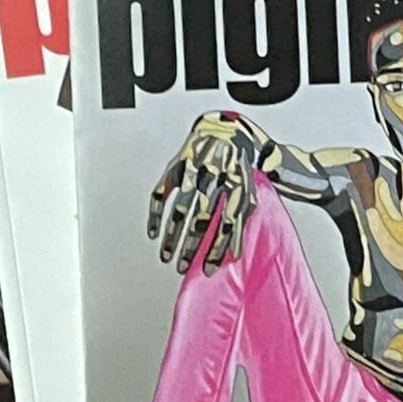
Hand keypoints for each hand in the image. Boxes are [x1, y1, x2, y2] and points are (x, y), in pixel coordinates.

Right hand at [147, 114, 259, 273]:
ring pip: (180, 208)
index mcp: (236, 185)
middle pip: (202, 219)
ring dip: (171, 235)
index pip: (228, 224)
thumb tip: (235, 254)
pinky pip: (162, 192)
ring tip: (166, 257)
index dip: (218, 248)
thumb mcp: (249, 192)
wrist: (227, 131)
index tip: (208, 269)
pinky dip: (155, 214)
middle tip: (183, 267)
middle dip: (191, 246)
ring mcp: (194, 170)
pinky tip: (153, 232)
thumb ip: (242, 220)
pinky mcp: (177, 165)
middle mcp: (215, 178)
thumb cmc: (239, 169)